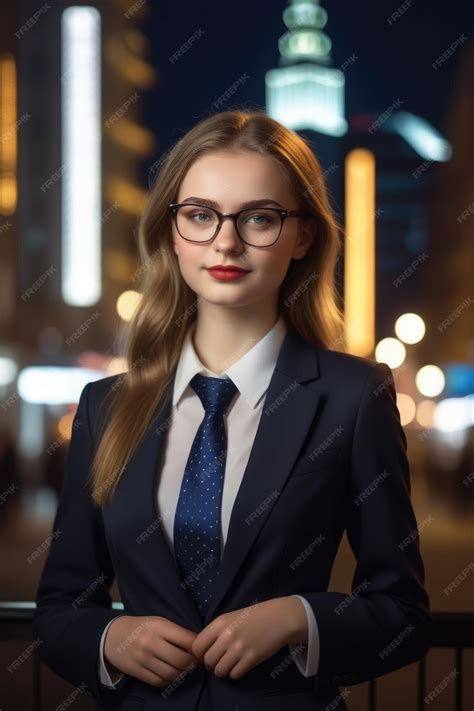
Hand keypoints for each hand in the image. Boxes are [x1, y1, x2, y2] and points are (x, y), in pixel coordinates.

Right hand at [104, 615, 200, 687]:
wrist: (112, 636)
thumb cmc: (141, 627)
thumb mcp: (158, 622)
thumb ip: (175, 633)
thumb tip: (197, 647)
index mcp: (159, 626)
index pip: (186, 640)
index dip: (198, 648)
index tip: (201, 651)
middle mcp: (151, 642)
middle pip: (181, 660)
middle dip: (192, 664)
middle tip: (194, 664)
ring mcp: (143, 659)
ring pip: (171, 674)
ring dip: (182, 674)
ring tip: (184, 670)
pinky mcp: (137, 672)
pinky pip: (159, 681)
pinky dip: (169, 680)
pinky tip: (171, 675)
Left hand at [191, 597, 307, 679]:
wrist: (278, 618)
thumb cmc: (253, 617)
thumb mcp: (230, 618)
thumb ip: (216, 632)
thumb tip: (201, 651)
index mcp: (219, 623)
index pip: (197, 646)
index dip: (200, 654)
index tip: (207, 655)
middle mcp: (227, 635)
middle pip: (208, 661)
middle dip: (212, 665)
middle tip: (220, 661)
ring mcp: (239, 647)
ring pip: (220, 670)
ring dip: (223, 671)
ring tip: (231, 664)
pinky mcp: (251, 658)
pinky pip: (234, 675)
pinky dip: (235, 673)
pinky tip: (241, 665)